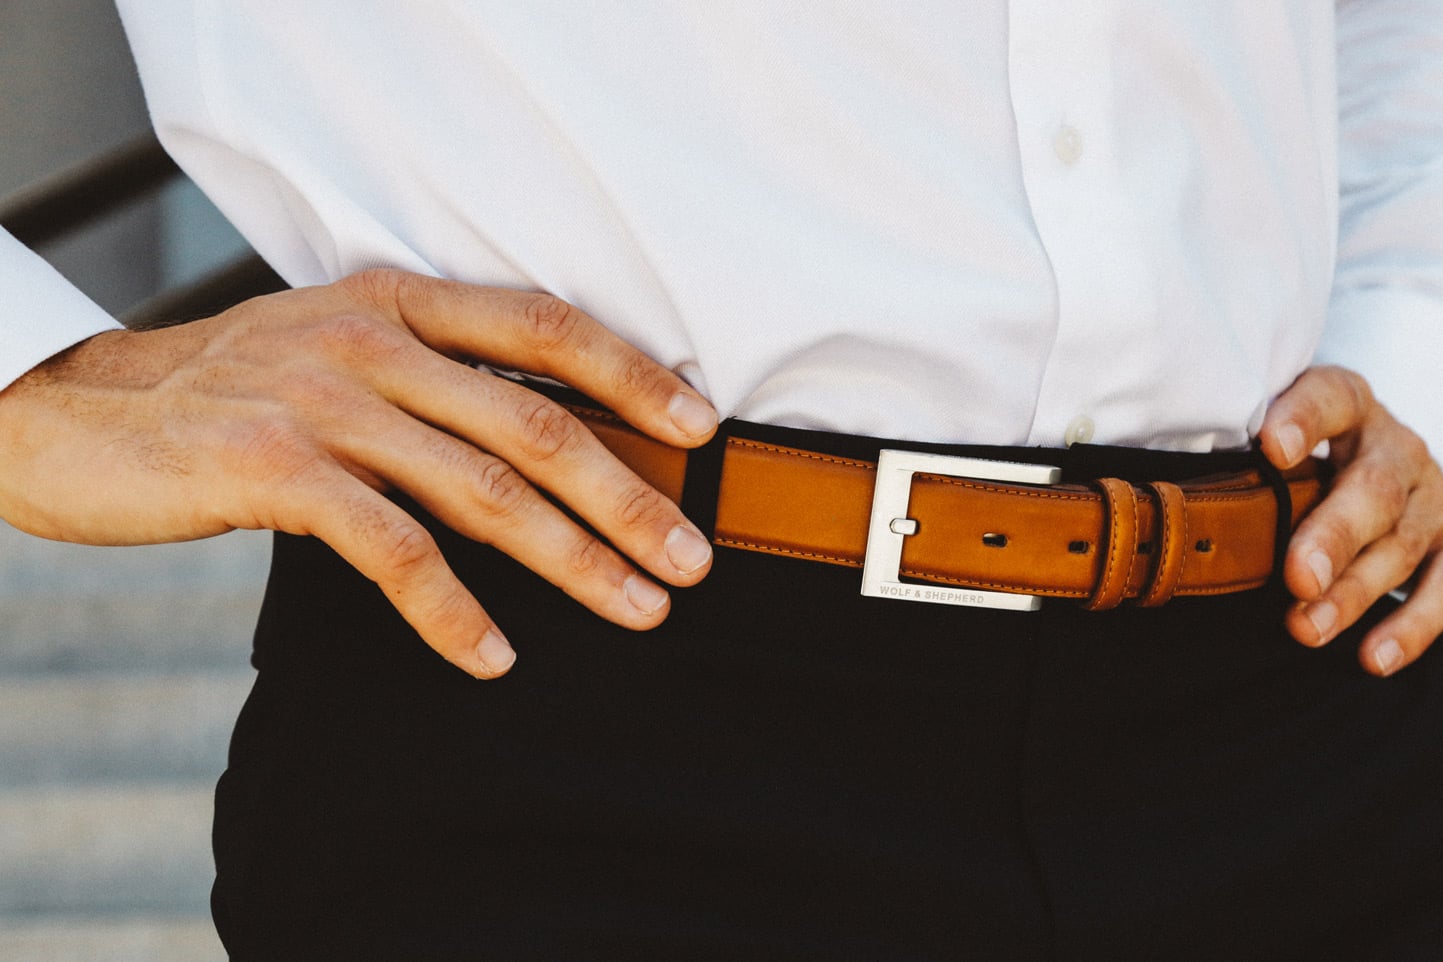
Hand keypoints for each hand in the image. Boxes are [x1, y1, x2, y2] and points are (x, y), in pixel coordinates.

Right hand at [0, 269, 717, 678]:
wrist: (72, 411)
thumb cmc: (226, 394)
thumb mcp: (333, 351)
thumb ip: (432, 379)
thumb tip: (557, 439)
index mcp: (398, 301)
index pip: (544, 326)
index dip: (632, 374)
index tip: (702, 429)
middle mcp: (372, 339)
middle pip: (537, 424)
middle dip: (630, 499)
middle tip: (694, 558)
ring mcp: (323, 401)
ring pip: (484, 490)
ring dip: (574, 560)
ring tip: (638, 608)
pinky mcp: (274, 470)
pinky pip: (393, 550)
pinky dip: (453, 611)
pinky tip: (494, 656)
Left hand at [1257, 366, 1442, 675]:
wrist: (1371, 473)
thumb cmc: (1297, 469)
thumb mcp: (1272, 453)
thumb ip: (1243, 470)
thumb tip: (1184, 525)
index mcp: (1347, 404)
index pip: (1330, 398)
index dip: (1305, 419)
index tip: (1271, 448)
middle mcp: (1397, 444)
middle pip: (1374, 487)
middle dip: (1335, 536)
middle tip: (1299, 578)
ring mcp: (1433, 492)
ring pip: (1402, 543)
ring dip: (1356, 592)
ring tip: (1308, 629)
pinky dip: (1415, 625)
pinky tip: (1374, 658)